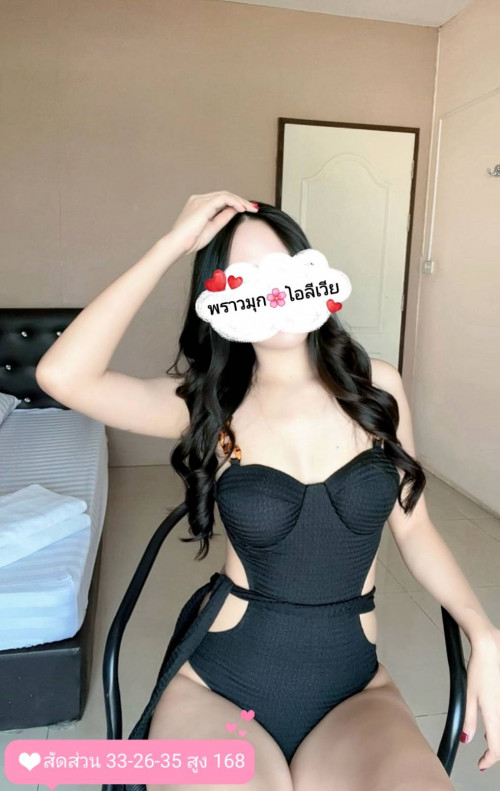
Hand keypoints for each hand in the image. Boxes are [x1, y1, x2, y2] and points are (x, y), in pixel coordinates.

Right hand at [168, 192, 258, 255]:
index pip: (221, 200)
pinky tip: (242, 209)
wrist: (178, 244)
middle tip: (254, 208)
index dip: (236, 203)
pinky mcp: (204, 204)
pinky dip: (235, 202)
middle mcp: (199, 199)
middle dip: (241, 201)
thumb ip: (223, 217)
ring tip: (250, 208)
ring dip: (240, 201)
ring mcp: (200, 200)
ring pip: (225, 195)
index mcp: (199, 205)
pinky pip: (223, 198)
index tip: (248, 209)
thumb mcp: (213, 227)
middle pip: (224, 195)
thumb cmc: (191, 240)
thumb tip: (236, 210)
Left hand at [461, 627, 499, 771]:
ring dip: (497, 738)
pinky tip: (491, 721)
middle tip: (484, 756)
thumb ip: (468, 719)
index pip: (496, 748)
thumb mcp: (469, 695)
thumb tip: (466, 739)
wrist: (490, 650)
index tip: (480, 764)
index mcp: (494, 715)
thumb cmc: (479, 670)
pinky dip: (498, 725)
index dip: (489, 760)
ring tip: (486, 740)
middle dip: (494, 752)